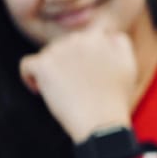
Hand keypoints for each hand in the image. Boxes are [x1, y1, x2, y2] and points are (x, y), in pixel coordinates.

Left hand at [19, 26, 135, 141]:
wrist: (102, 123)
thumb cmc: (116, 99)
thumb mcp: (129, 66)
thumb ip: (119, 43)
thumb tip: (106, 34)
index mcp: (99, 37)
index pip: (85, 37)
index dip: (85, 54)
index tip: (88, 72)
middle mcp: (78, 39)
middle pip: (64, 45)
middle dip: (68, 62)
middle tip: (78, 86)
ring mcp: (59, 51)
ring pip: (46, 55)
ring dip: (52, 72)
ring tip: (64, 92)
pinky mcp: (43, 65)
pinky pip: (27, 65)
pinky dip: (30, 78)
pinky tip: (40, 90)